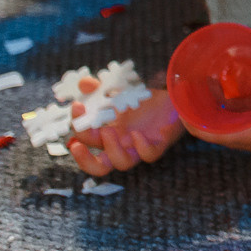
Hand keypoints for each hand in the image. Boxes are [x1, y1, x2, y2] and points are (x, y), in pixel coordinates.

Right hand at [67, 85, 184, 174]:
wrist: (175, 97)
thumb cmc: (146, 101)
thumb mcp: (120, 93)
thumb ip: (101, 90)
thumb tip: (83, 83)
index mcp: (110, 135)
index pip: (87, 142)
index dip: (77, 130)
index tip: (77, 107)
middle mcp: (123, 145)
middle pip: (100, 166)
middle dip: (84, 159)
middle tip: (76, 144)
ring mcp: (140, 146)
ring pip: (123, 164)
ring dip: (111, 150)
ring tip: (107, 130)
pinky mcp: (160, 142)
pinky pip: (150, 155)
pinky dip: (142, 147)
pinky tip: (137, 134)